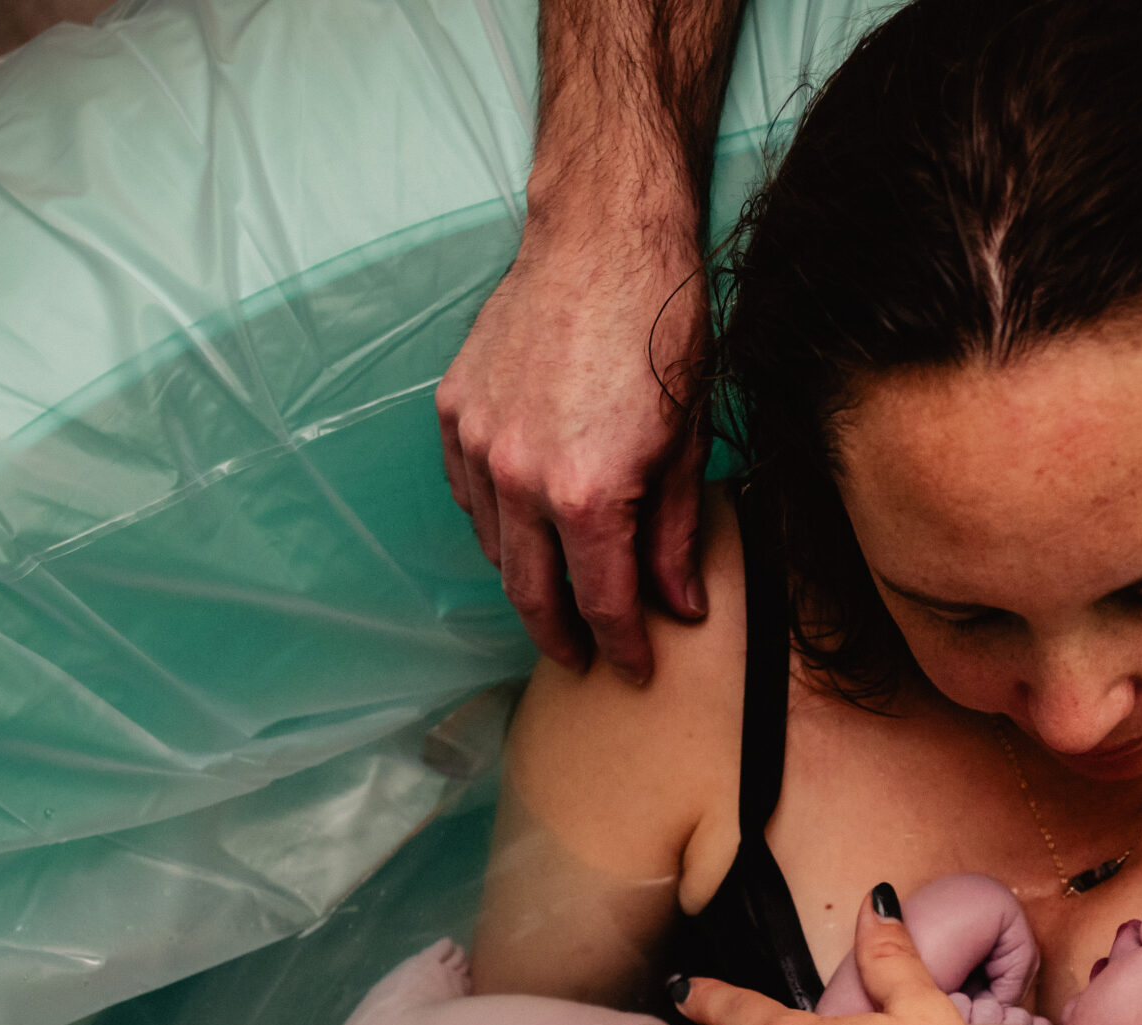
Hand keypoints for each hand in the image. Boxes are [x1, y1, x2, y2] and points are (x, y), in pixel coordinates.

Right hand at [436, 212, 710, 679]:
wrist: (604, 238)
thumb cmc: (660, 329)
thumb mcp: (687, 442)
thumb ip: (673, 533)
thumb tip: (677, 604)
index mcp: (586, 495)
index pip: (600, 602)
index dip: (619, 645)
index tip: (631, 668)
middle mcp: (519, 478)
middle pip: (531, 591)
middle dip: (561, 635)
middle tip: (583, 658)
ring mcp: (478, 442)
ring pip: (492, 546)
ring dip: (524, 580)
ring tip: (556, 599)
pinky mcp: (454, 409)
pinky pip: (468, 493)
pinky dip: (494, 524)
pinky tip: (522, 532)